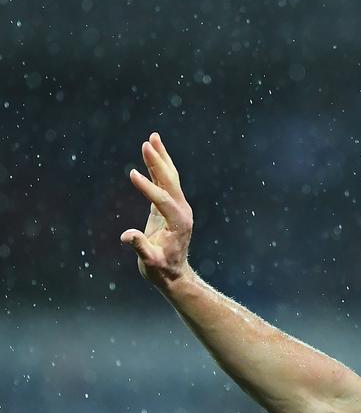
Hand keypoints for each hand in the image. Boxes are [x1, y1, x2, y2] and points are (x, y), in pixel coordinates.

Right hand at [120, 133, 194, 289]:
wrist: (173, 274)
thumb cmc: (161, 269)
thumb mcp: (150, 262)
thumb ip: (140, 247)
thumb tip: (128, 236)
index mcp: (179, 222)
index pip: (162, 200)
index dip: (148, 187)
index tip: (132, 174)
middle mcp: (182, 211)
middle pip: (170, 181)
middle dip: (158, 162)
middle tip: (147, 143)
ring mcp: (178, 207)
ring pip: (170, 177)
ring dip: (161, 158)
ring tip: (153, 138)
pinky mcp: (170, 206)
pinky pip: (164, 183)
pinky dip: (158, 168)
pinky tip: (151, 154)